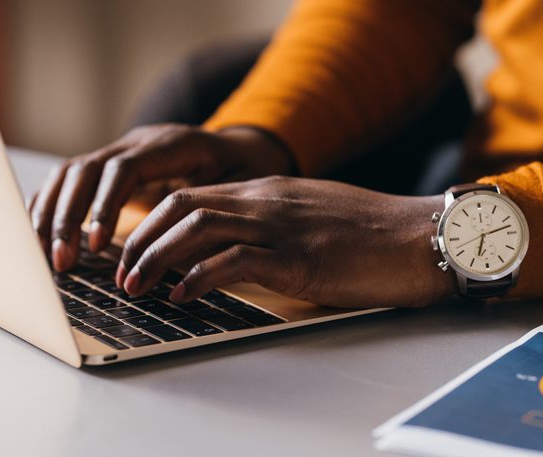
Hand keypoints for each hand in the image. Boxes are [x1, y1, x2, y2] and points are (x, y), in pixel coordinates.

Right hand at [28, 125, 293, 270]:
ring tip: (47, 258)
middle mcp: (136, 143)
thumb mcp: (240, 186)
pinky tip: (40, 239)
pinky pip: (66, 182)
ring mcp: (117, 152)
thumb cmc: (241, 173)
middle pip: (84, 170)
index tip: (96, 246)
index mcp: (169, 145)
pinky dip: (49, 208)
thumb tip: (190, 252)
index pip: (122, 170)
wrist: (239, 149)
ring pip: (68, 174)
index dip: (104, 206)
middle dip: (67, 217)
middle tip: (62, 262)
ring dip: (51, 216)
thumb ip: (214, 211)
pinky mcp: (106, 168)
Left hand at [116, 176, 454, 308]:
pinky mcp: (297, 257)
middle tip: (120, 273)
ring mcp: (280, 227)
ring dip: (156, 259)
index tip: (130, 251)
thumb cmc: (372, 236)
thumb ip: (272, 224)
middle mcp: (266, 201)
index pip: (191, 195)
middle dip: (140, 240)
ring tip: (138, 287)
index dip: (150, 223)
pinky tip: (182, 297)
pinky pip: (232, 261)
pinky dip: (197, 278)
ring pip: (196, 229)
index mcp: (267, 191)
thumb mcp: (311, 218)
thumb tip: (233, 249)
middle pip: (180, 206)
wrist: (421, 237)